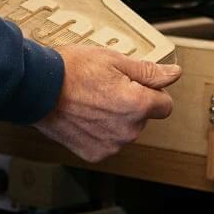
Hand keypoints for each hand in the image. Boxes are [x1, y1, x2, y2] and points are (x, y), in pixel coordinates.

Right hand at [34, 46, 181, 161]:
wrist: (39, 88)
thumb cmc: (73, 70)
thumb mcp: (114, 60)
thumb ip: (148, 71)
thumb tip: (174, 74)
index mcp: (137, 105)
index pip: (165, 105)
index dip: (153, 91)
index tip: (137, 83)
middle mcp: (128, 130)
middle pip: (143, 117)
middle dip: (132, 102)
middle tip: (107, 85)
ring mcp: (111, 145)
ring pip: (126, 130)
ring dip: (116, 117)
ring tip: (92, 99)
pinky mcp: (94, 153)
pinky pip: (108, 141)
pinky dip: (101, 130)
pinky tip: (85, 114)